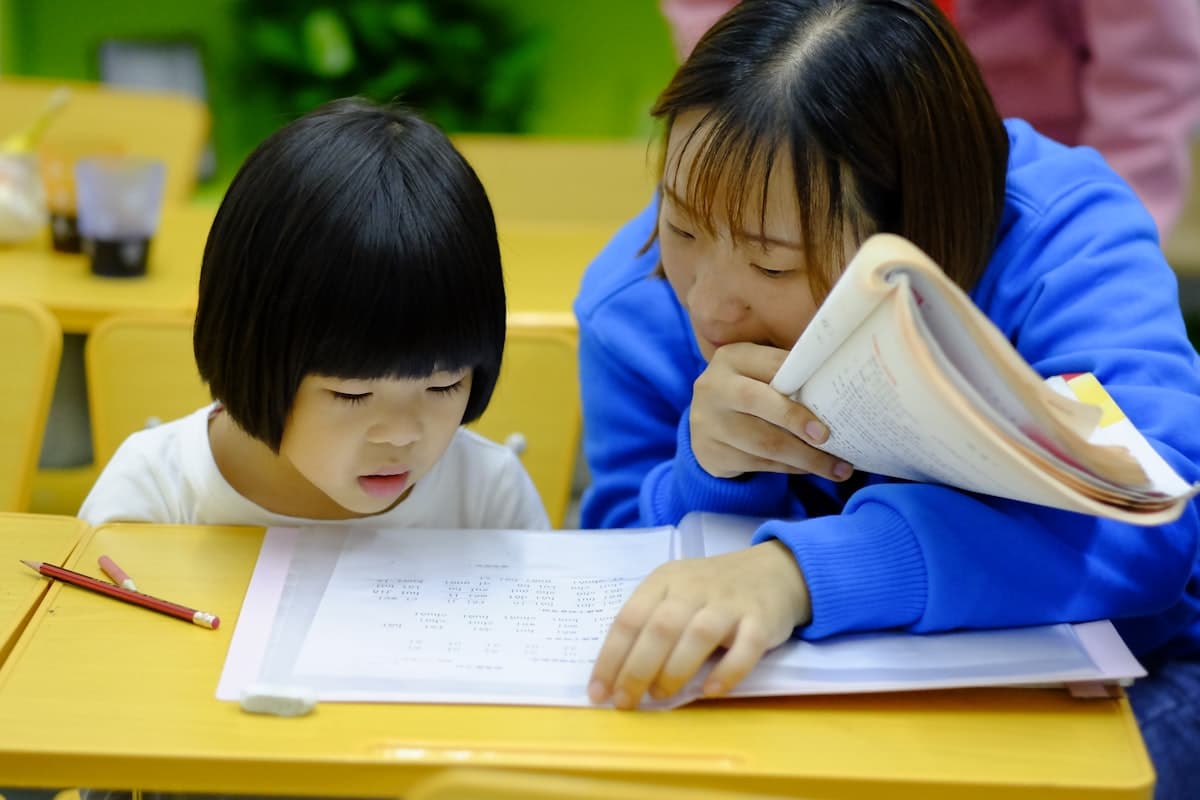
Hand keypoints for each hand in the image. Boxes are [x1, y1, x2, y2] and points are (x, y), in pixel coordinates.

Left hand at [588, 540, 811, 708]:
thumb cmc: (712, 591)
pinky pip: (746, 647)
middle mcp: (694, 588)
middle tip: (626, 702)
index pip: (629, 619)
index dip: (611, 658)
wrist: (774, 570)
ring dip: (675, 670)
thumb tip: (619, 676)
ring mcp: (729, 603)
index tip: (598, 693)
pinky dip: (728, 671)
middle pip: (660, 629)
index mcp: (664, 580)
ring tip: (661, 696)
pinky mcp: (762, 619)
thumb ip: (650, 624)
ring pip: (698, 635)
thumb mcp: (675, 593)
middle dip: (637, 670)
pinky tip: (711, 691)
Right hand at [690, 342, 852, 480]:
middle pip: (757, 401)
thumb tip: (841, 388)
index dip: (802, 380)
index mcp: (732, 358)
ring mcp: (707, 423)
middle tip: (828, 438)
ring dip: (804, 457)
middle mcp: (714, 387)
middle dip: (796, 420)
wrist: (705, 424)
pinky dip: (790, 468)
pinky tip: (810, 469)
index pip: (772, 364)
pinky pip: (758, 464)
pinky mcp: (711, 453)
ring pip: (762, 442)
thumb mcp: (758, 374)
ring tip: (837, 469)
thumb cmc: (748, 392)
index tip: (833, 398)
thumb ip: (788, 376)